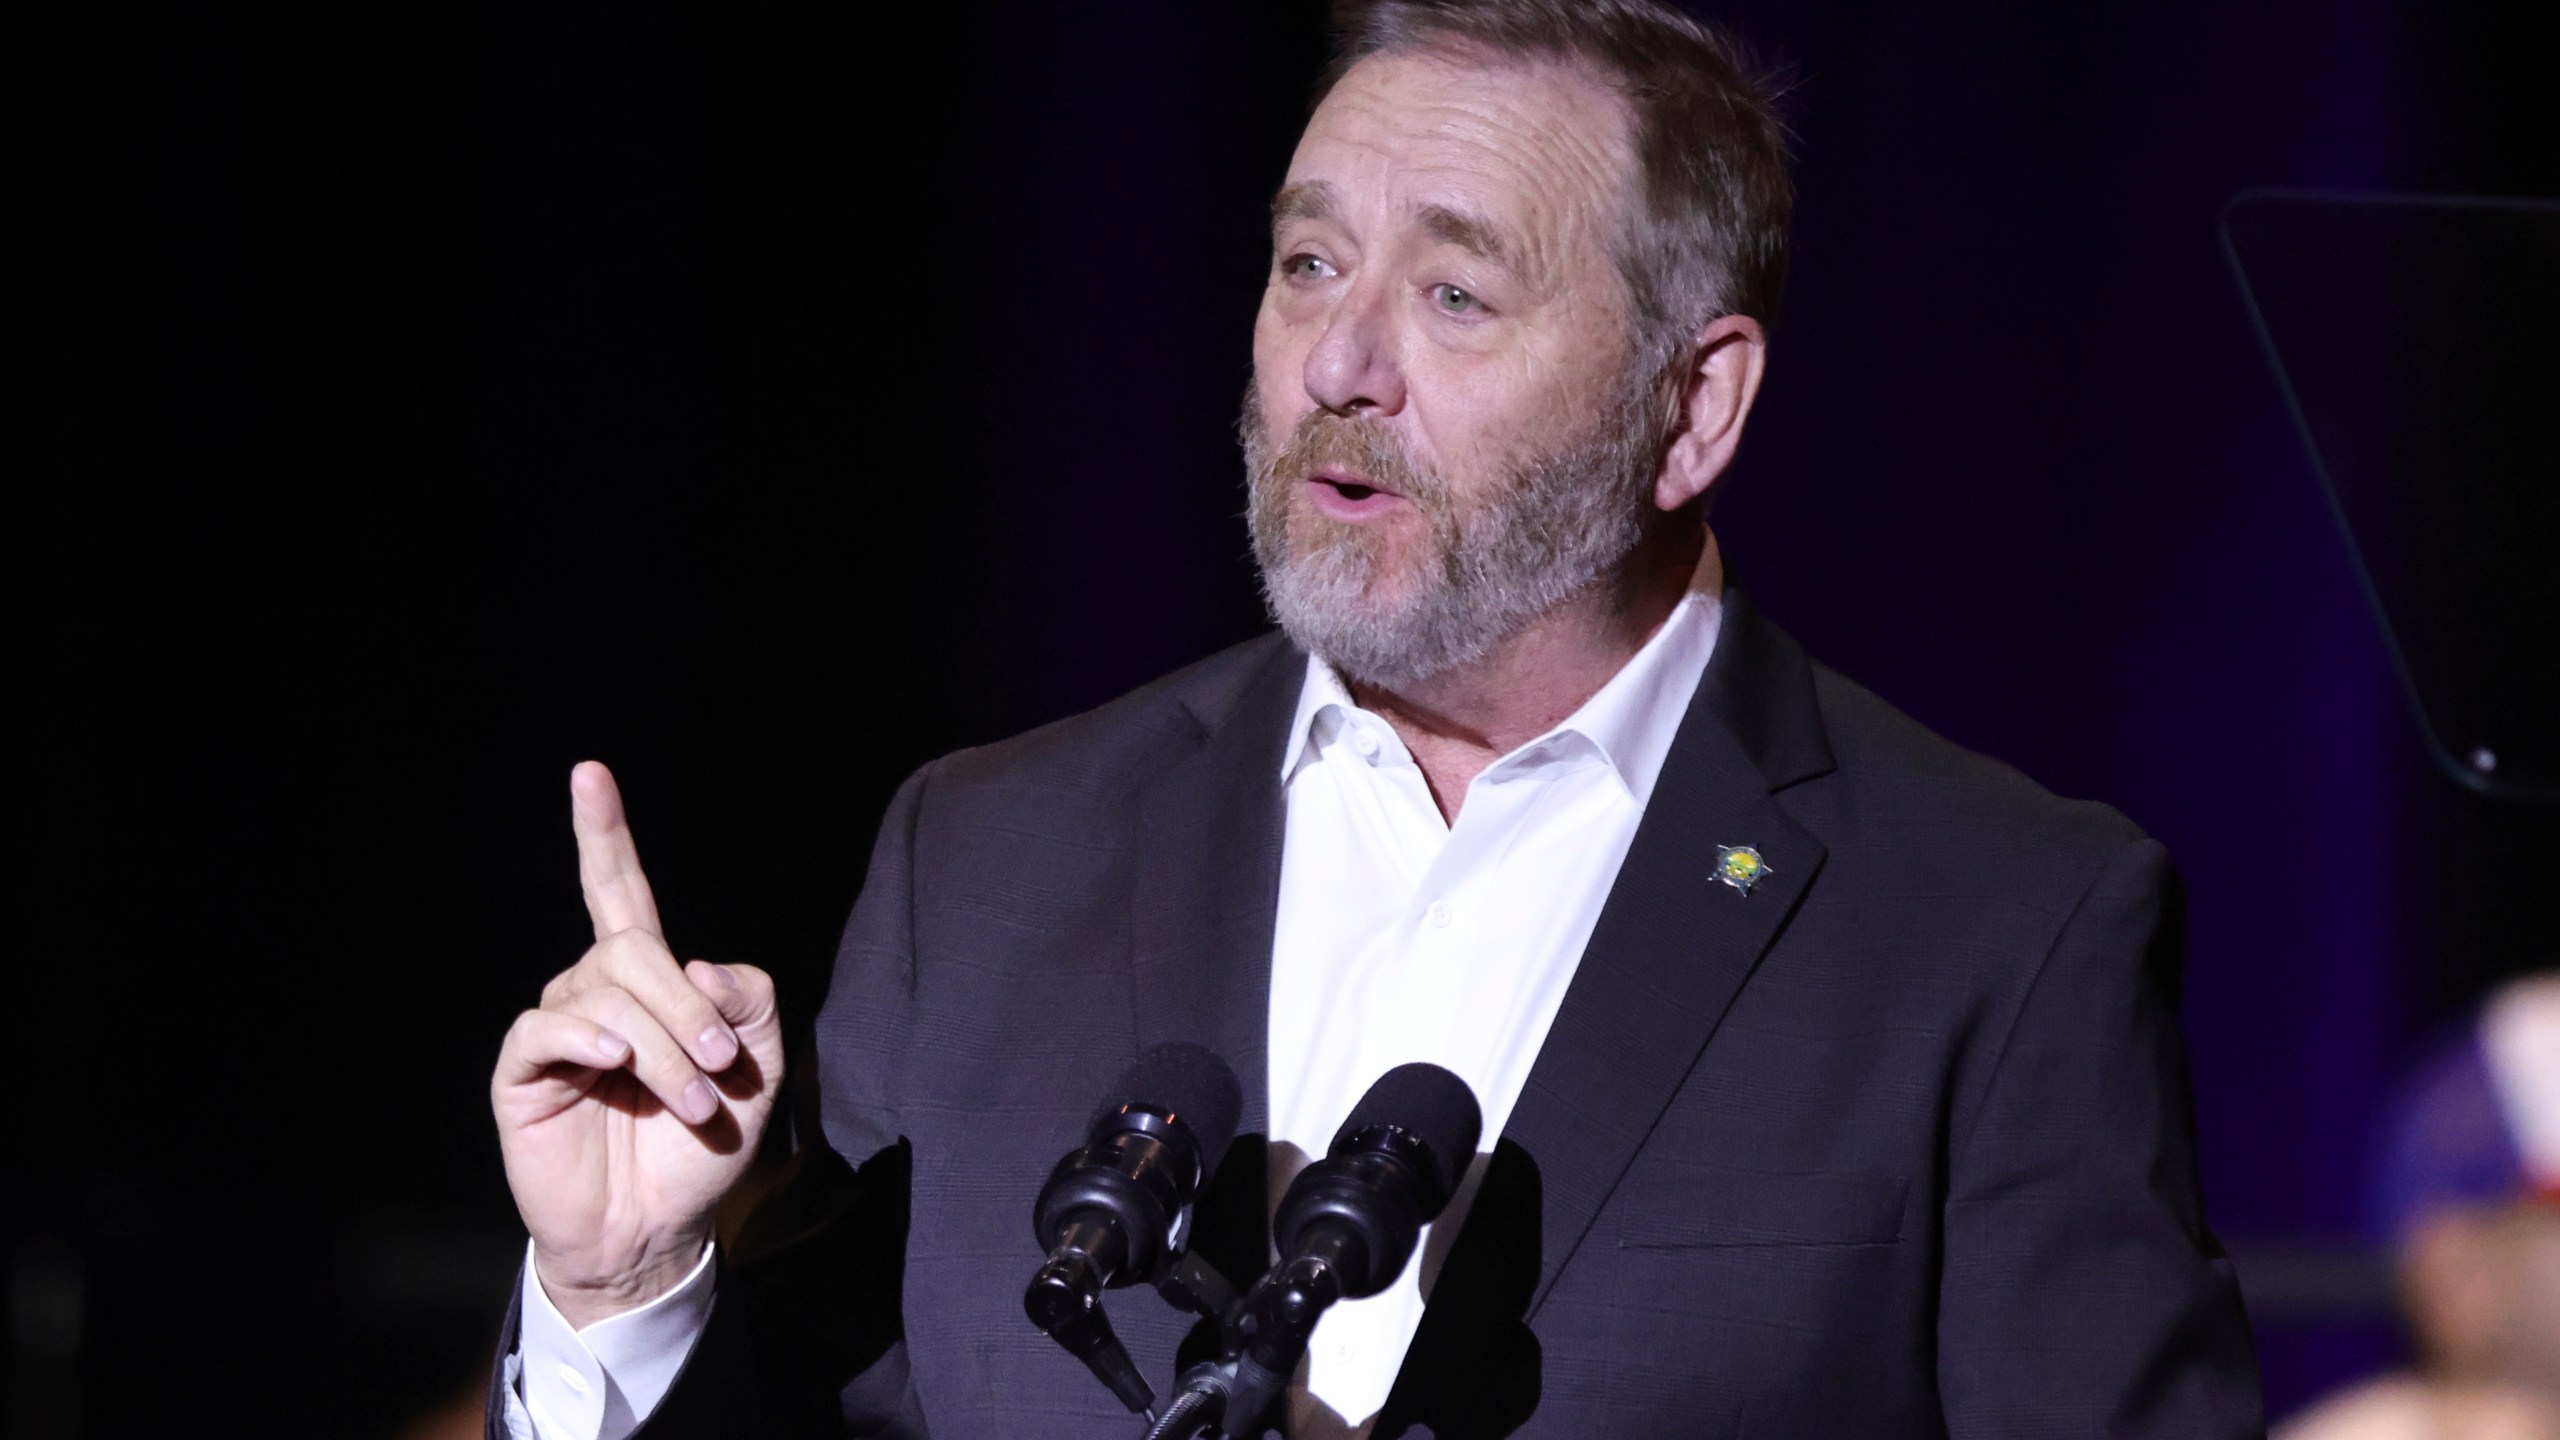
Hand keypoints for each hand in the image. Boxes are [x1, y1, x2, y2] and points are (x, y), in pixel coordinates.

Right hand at [492, 761, 784, 1326]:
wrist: (660, 1228)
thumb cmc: (704, 1146)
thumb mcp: (761, 1070)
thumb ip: (749, 1002)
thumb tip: (695, 962)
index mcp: (647, 978)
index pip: (619, 890)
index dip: (603, 833)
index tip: (589, 772)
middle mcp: (595, 990)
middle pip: (633, 948)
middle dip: (687, 1005)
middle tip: (721, 1070)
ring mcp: (557, 1029)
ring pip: (606, 994)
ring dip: (663, 1049)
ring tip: (694, 1104)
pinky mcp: (524, 1072)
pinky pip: (548, 1027)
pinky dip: (591, 1038)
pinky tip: (617, 1063)